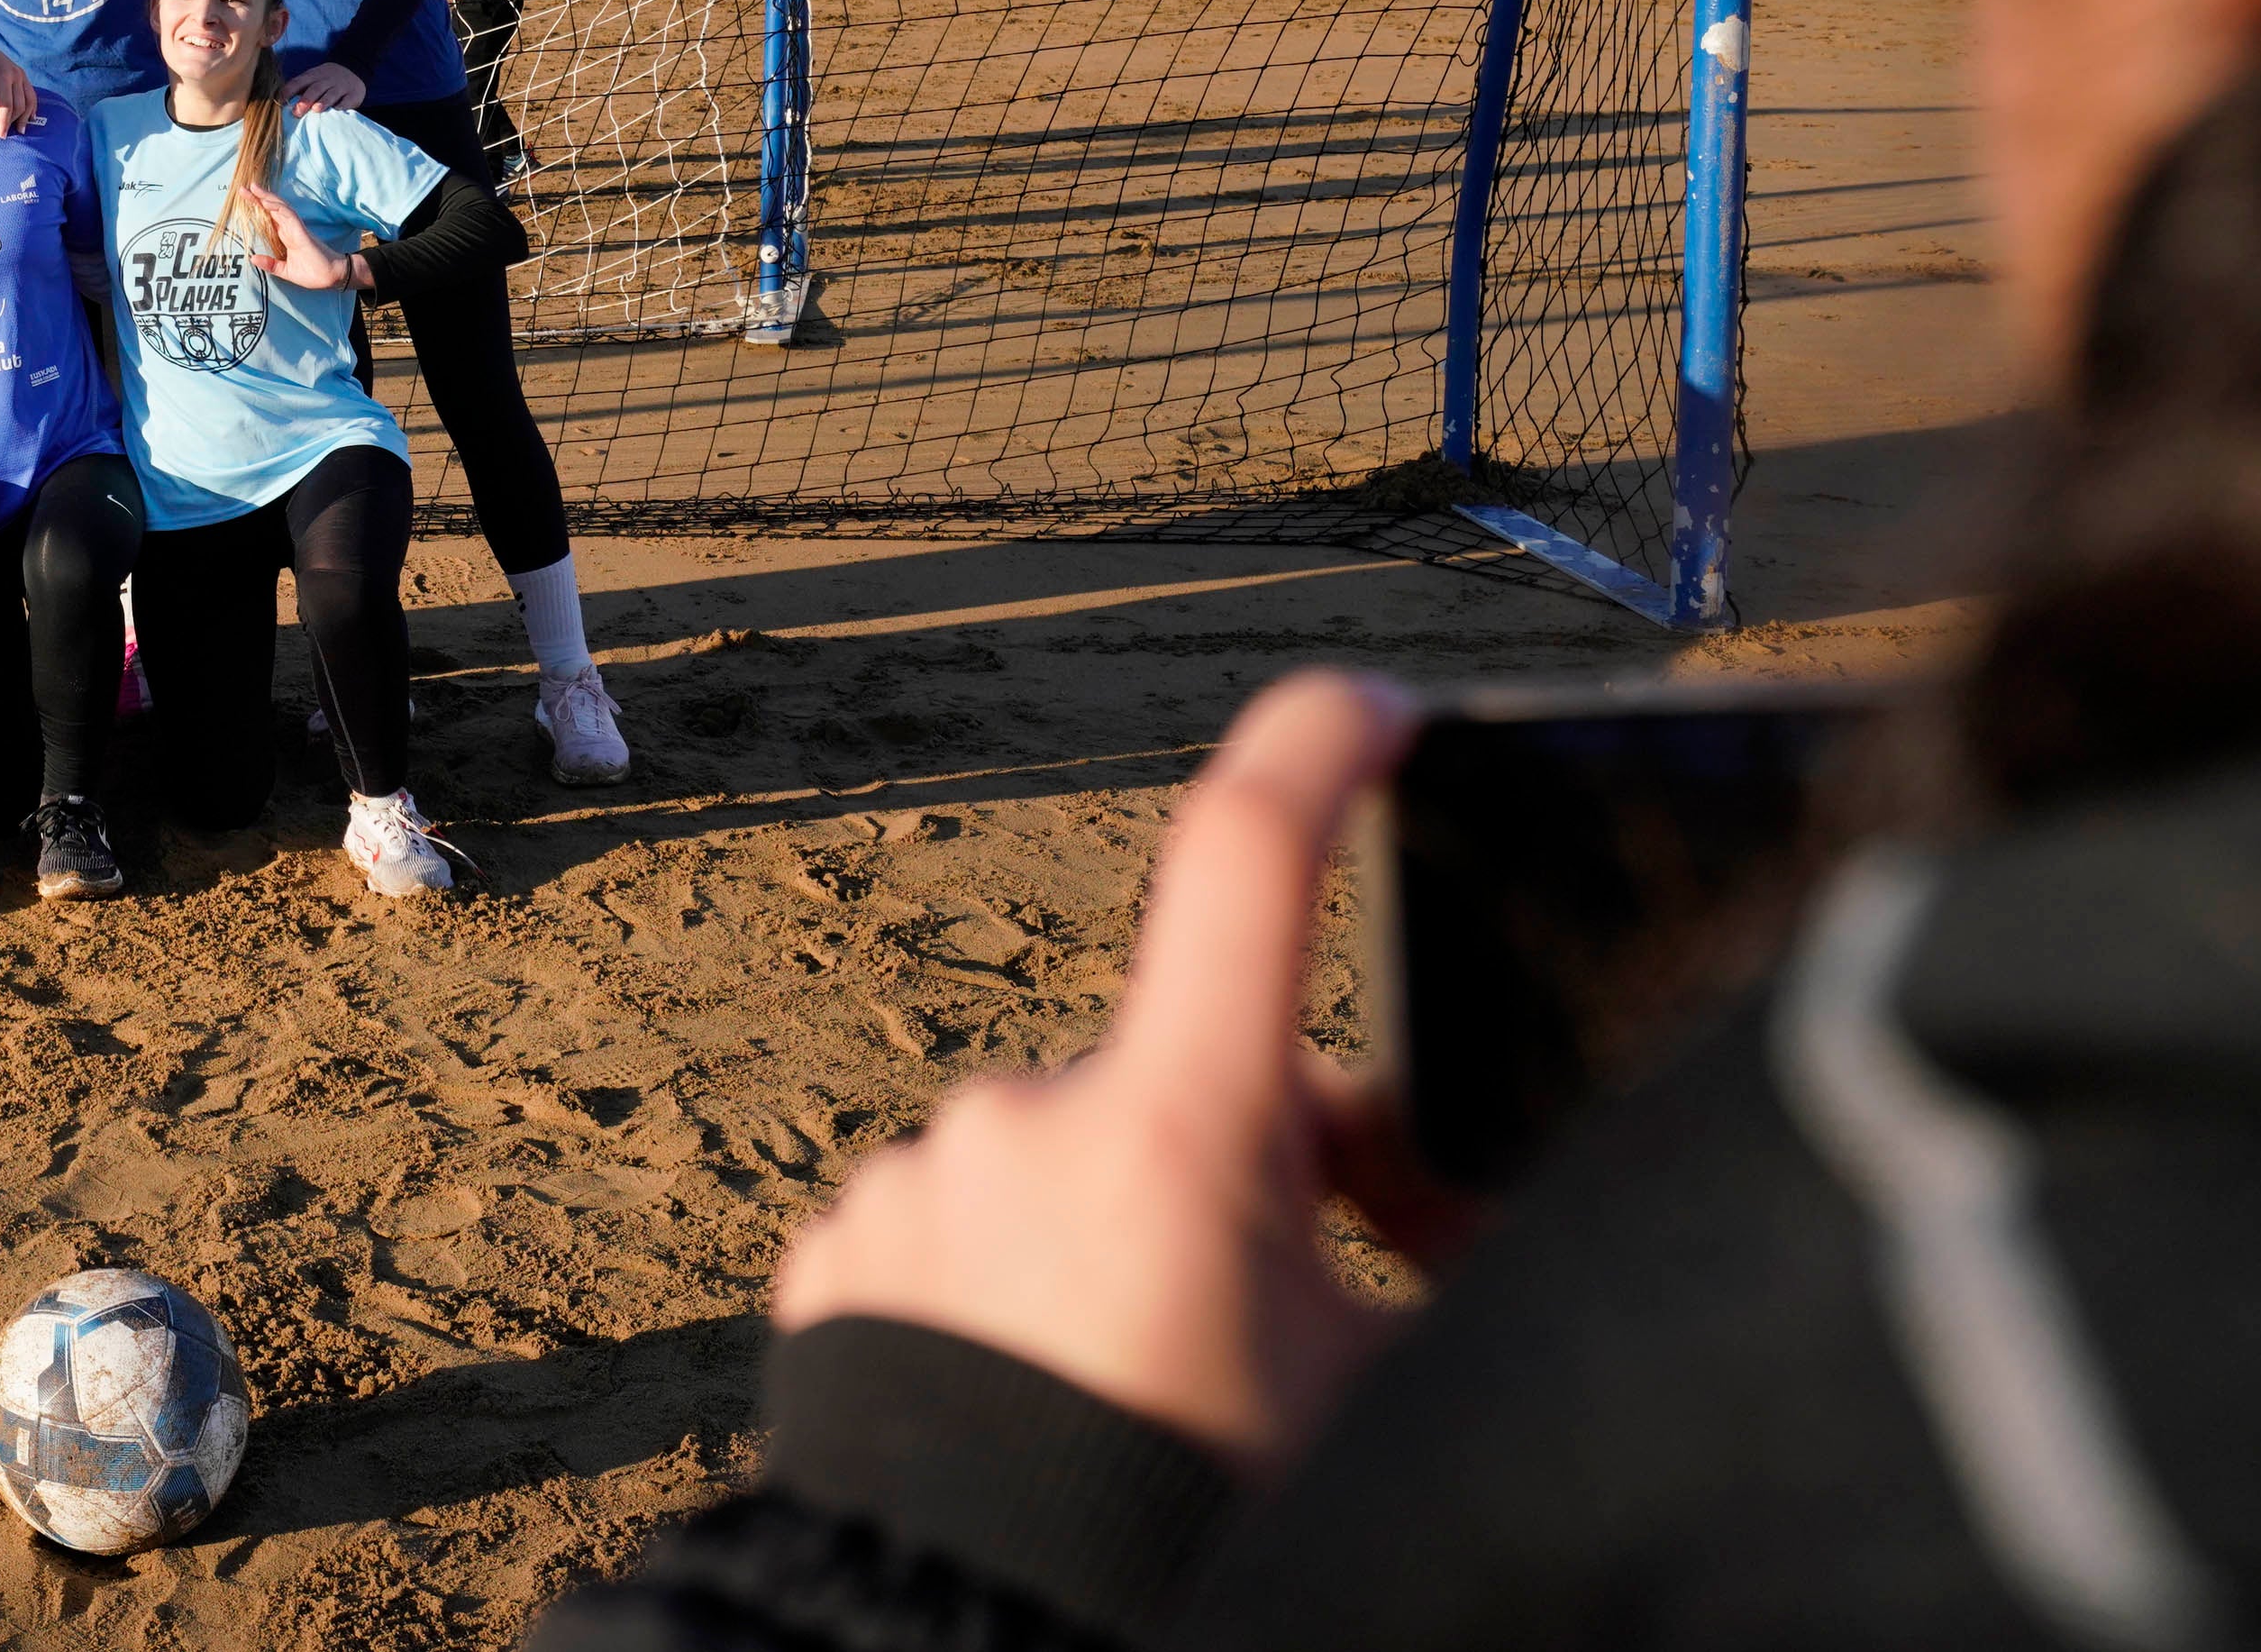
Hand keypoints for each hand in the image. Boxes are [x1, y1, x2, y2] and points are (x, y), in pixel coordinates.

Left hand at [0, 41, 38, 135]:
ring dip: (26, 116)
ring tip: (21, 130)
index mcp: (2, 77)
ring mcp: (21, 74)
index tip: (1, 135)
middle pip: (19, 105)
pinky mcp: (22, 74)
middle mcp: (15, 75)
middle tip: (7, 134)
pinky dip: (32, 106)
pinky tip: (30, 117)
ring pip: (29, 100)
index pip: (7, 106)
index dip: (5, 122)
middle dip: (14, 121)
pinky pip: (31, 93)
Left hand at [238, 185, 357, 292]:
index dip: (258, 207)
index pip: (269, 217)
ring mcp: (296, 229)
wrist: (331, 277)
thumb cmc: (313, 273)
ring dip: (267, 198)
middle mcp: (290, 229)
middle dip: (258, 198)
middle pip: (273, 208)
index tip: (245, 199)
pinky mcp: (302, 232)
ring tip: (254, 188)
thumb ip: (270, 265)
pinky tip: (268, 202)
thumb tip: (253, 259)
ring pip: (280, 208)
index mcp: (286, 236)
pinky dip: (278, 208)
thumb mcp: (286, 271)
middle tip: (243, 188)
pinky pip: (289, 216)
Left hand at [283, 62, 367, 113]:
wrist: (353, 69)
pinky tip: (336, 111)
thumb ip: (299, 89)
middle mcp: (326, 80)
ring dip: (323, 101)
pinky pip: (347, 100)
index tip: (280, 101)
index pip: (299, 82)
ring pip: (331, 94)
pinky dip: (342, 106)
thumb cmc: (325, 80)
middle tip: (297, 112)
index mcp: (313, 76)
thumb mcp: (312, 78)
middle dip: (305, 100)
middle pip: (315, 88)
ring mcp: (341, 87)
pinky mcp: (353, 94)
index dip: (289, 91)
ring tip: (316, 109)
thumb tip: (281, 103)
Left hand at [768, 671, 1438, 1472]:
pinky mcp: (836, 1250)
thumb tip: (1424, 1189)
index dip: (1311, 756)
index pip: (1247, 863)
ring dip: (1126, 1239)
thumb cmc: (1195, 1516)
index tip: (1363, 704)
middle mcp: (1024, 1120)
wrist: (963, 1646)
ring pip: (1072, 1166)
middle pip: (1190, 1085)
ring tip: (1149, 1393)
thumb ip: (1410, 1253)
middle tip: (1307, 1320)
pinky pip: (961, 1226)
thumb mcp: (1372, 1388)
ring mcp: (914, 1180)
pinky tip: (1040, 1393)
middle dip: (1262, 1170)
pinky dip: (1013, 1286)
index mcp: (1174, 1130)